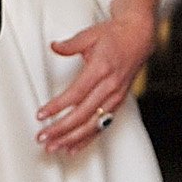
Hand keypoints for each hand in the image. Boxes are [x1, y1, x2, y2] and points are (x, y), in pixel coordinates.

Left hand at [38, 0, 159, 156]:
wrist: (139, 37)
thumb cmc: (114, 35)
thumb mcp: (90, 35)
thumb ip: (70, 44)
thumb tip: (54, 47)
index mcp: (101, 69)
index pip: (76, 93)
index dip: (58, 106)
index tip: (42, 114)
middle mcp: (110, 86)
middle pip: (83, 114)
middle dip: (61, 129)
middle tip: (44, 137)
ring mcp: (116, 97)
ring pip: (93, 124)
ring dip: (72, 139)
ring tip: (55, 147)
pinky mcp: (118, 103)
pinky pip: (101, 125)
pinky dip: (87, 139)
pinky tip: (73, 147)